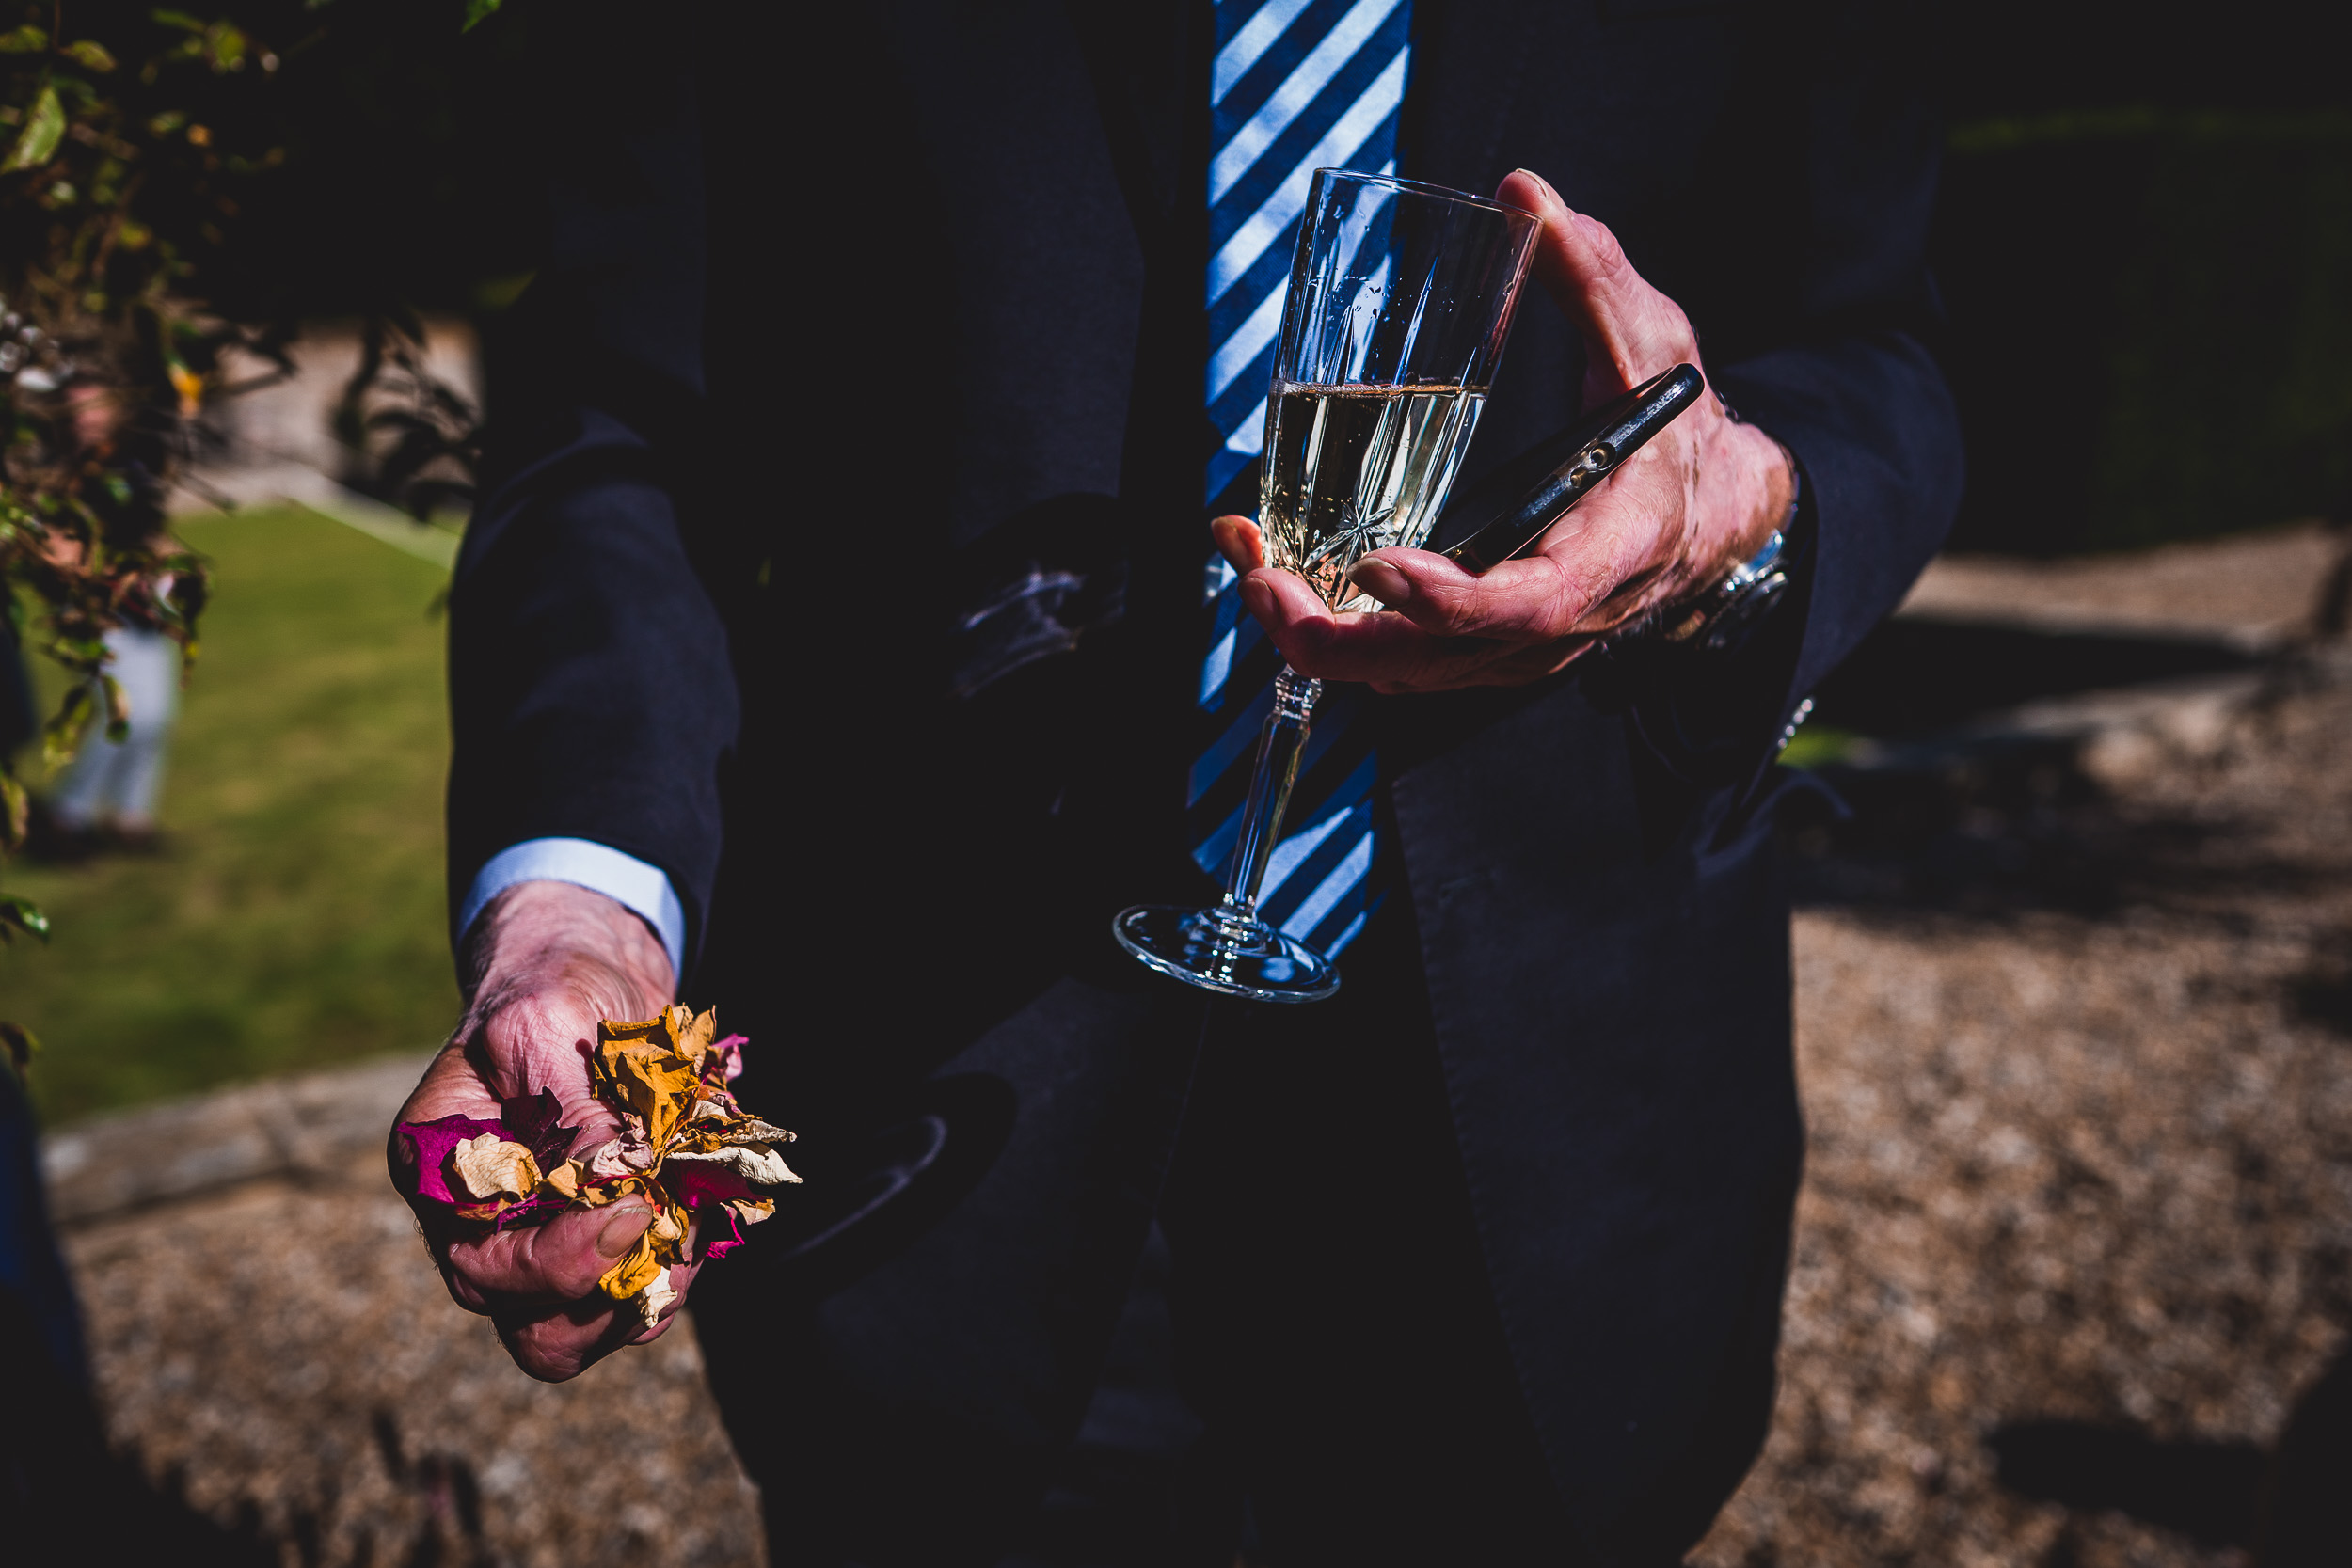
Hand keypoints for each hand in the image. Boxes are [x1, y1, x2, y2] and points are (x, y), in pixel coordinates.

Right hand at [389, 880, 682, 1381]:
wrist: (593, 983)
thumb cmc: (551, 993)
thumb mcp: (546, 1027)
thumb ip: (571, 1110)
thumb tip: (616, 1187)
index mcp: (444, 1181)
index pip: (486, 1274)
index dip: (563, 1263)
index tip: (632, 1210)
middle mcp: (484, 1232)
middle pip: (537, 1334)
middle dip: (610, 1301)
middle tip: (667, 1233)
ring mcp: (543, 1245)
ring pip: (594, 1328)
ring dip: (655, 1287)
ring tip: (693, 1216)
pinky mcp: (601, 1241)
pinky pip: (640, 1294)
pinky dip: (678, 1264)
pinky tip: (700, 1205)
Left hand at [1217, 167, 1794, 694]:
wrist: (1708, 514)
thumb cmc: (1675, 429)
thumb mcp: (1651, 344)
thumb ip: (1591, 275)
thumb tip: (1523, 192)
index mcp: (1610, 551)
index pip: (1529, 604)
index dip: (1451, 600)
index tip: (1375, 567)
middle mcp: (1560, 623)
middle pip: (1439, 662)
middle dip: (1337, 636)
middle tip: (1259, 583)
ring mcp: (1517, 649)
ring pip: (1406, 672)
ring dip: (1315, 635)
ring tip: (1246, 565)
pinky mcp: (1483, 651)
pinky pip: (1401, 661)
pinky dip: (1333, 630)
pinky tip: (1277, 573)